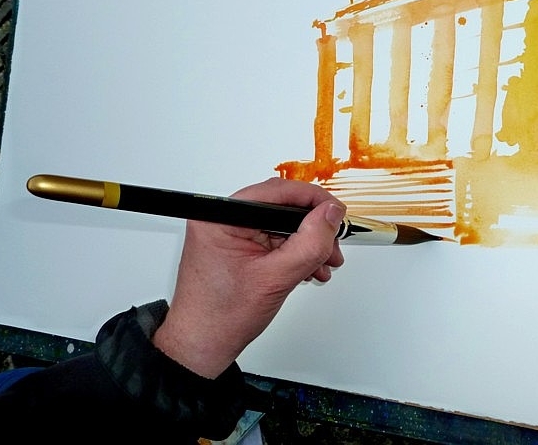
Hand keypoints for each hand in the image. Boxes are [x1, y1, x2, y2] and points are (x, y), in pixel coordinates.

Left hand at [152, 177, 345, 377]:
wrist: (202, 347)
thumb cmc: (222, 317)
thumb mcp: (276, 278)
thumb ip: (309, 243)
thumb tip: (331, 214)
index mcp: (222, 218)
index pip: (277, 191)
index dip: (312, 200)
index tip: (336, 213)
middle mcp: (223, 219)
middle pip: (281, 206)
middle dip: (312, 227)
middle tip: (332, 245)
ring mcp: (230, 233)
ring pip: (281, 224)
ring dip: (307, 242)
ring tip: (324, 263)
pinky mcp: (238, 247)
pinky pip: (273, 239)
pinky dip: (294, 252)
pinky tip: (309, 268)